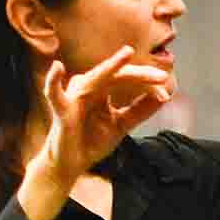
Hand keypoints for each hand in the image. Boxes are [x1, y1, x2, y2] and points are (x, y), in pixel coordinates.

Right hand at [27, 47, 174, 199]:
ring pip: (95, 77)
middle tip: (162, 76)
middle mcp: (89, 87)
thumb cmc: (92, 142)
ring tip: (127, 53)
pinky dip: (53, 81)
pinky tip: (57, 67)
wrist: (72, 165)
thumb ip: (140, 111)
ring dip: (113, 67)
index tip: (166, 95)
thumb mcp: (121, 125)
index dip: (147, 85)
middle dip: (139, 75)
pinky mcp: (62, 110)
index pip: (127, 79)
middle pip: (116, 75)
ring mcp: (75, 96)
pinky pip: (54, 93)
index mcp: (102, 89)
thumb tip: (165, 96)